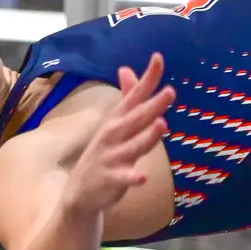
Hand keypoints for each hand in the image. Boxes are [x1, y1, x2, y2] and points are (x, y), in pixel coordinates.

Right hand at [60, 52, 172, 216]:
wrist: (79, 192)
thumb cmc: (104, 153)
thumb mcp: (114, 123)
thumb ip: (126, 97)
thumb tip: (126, 68)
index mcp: (117, 119)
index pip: (134, 95)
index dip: (147, 78)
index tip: (158, 57)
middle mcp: (114, 134)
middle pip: (136, 118)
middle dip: (152, 105)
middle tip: (170, 91)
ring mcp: (111, 157)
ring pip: (133, 145)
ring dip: (147, 136)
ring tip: (162, 124)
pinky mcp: (110, 179)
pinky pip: (123, 178)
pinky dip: (131, 177)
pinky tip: (142, 177)